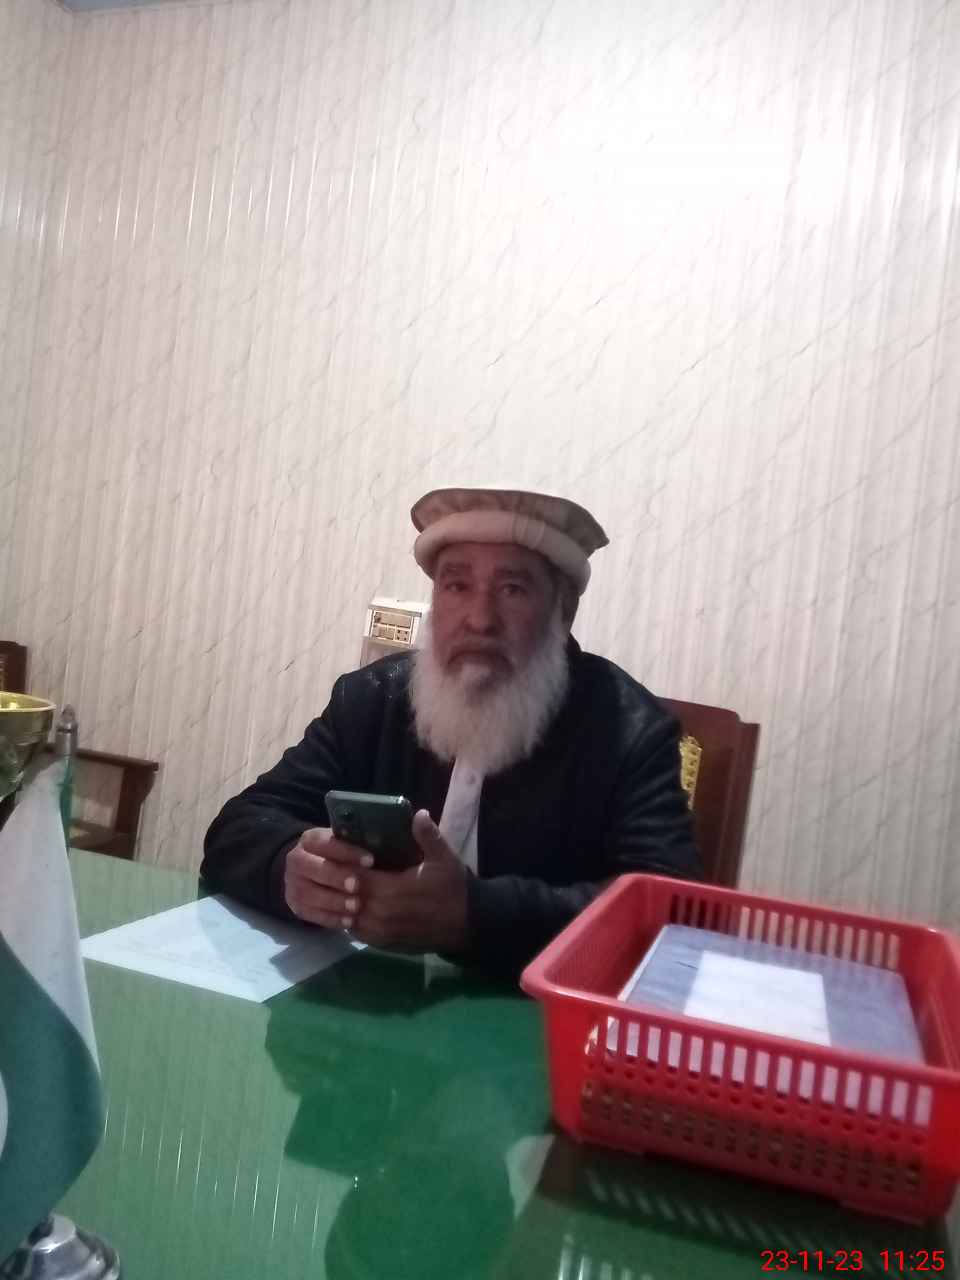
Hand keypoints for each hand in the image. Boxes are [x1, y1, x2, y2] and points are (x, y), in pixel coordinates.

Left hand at [284, 812, 468, 953]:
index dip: (345, 866)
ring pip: (349, 916)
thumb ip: (428, 836)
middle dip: (340, 884)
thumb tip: (418, 813)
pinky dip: (352, 920)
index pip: (355, 877)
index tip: (340, 854)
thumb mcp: (444, 859)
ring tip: (339, 888)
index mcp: (392, 890)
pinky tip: (352, 908)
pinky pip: (358, 933)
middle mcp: (381, 914)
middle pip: (347, 897)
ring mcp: (381, 932)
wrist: (468, 925)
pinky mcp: (385, 944)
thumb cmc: (454, 889)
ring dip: (343, 903)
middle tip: (334, 869)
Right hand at [284, 827, 373, 928]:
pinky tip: (349, 921)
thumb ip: (358, 845)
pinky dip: (330, 918)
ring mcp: (292, 884)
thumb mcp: (344, 845)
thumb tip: (384, 847)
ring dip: (334, 901)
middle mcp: (296, 860)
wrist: (310, 872)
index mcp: (309, 840)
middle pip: (312, 868)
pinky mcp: (295, 905)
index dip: (347, 852)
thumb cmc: (338, 856)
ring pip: (309, 893)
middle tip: (357, 886)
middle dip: (336, 876)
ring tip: (356, 907)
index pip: (325, 842)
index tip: (370, 860)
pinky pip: (310, 914)